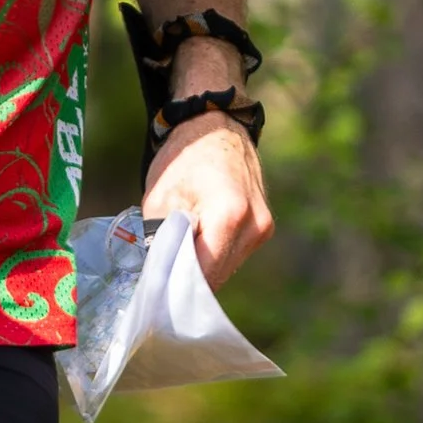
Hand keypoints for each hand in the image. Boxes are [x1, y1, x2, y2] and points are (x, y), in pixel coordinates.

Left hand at [142, 113, 271, 287]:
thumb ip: (162, 242)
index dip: (179, 288)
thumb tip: (160, 281)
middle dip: (189, 282)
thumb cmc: (183, 158)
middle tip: (161, 282)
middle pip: (218, 274)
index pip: (205, 272)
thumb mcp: (159, 199)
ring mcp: (263, 227)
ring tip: (177, 257)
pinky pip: (235, 254)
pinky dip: (214, 256)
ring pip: (228, 267)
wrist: (214, 126)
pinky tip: (196, 244)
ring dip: (203, 268)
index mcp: (230, 214)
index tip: (158, 297)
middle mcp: (255, 224)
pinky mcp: (264, 227)